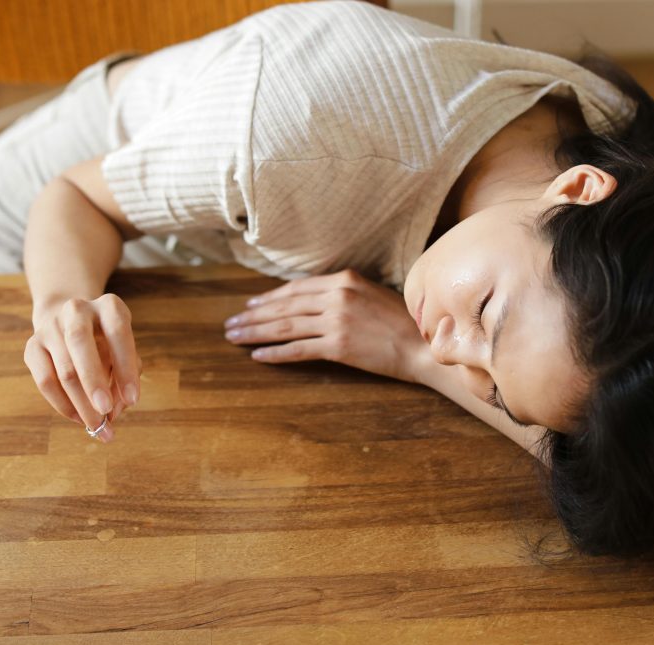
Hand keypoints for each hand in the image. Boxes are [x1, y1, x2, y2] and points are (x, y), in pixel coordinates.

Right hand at [24, 294, 141, 441]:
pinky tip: (78, 417)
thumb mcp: (124, 350)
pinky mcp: (32, 346)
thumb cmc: (108, 341)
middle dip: (94, 383)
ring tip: (97, 425)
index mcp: (108, 307)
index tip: (133, 400)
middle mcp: (77, 310)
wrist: (69, 320)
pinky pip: (44, 381)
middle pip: (80, 343)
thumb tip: (113, 410)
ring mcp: (50, 327)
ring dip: (81, 404)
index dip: (125, 367)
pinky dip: (63, 404)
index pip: (118, 332)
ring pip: (63, 370)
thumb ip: (126, 376)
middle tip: (105, 413)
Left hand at [222, 268, 430, 383]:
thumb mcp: (371, 294)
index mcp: (345, 279)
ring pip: (285, 326)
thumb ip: (343, 293)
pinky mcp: (338, 346)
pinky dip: (275, 353)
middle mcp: (337, 296)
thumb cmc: (403, 322)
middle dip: (254, 315)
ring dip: (256, 332)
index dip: (270, 298)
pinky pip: (298, 349)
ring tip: (235, 338)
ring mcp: (336, 321)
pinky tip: (257, 356)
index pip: (296, 288)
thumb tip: (313, 302)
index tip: (250, 306)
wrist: (423, 346)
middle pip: (285, 306)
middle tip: (231, 324)